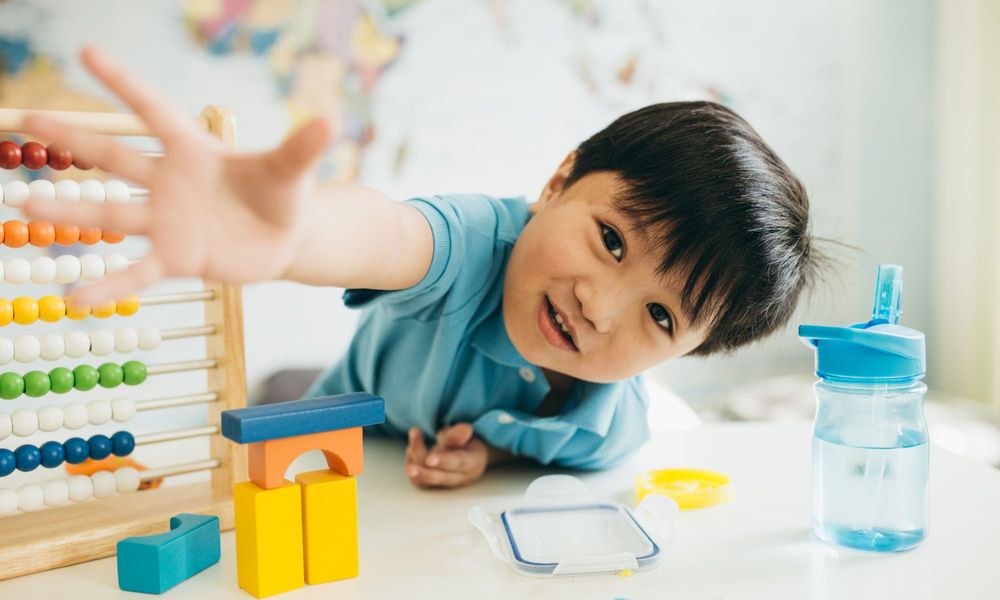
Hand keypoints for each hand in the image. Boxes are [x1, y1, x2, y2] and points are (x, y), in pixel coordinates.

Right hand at [19, 46, 333, 304]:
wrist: (283, 239)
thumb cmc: (282, 195)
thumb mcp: (292, 171)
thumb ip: (301, 148)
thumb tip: (330, 119)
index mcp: (194, 151)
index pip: (154, 111)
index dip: (122, 82)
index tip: (86, 52)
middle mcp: (170, 182)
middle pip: (115, 158)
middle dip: (71, 139)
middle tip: (25, 118)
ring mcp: (167, 220)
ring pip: (113, 214)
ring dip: (70, 212)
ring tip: (21, 207)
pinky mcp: (175, 257)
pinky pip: (136, 271)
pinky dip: (108, 286)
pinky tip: (74, 299)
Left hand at [404, 423, 488, 488]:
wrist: (467, 453)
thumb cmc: (466, 443)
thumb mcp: (466, 435)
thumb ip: (460, 435)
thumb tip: (466, 429)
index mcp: (474, 463)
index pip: (458, 463)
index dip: (444, 461)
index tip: (430, 459)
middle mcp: (461, 477)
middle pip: (441, 477)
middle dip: (424, 473)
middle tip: (410, 469)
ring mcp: (446, 483)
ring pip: (426, 480)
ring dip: (414, 461)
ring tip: (414, 434)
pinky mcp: (433, 485)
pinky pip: (419, 481)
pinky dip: (411, 464)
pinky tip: (410, 450)